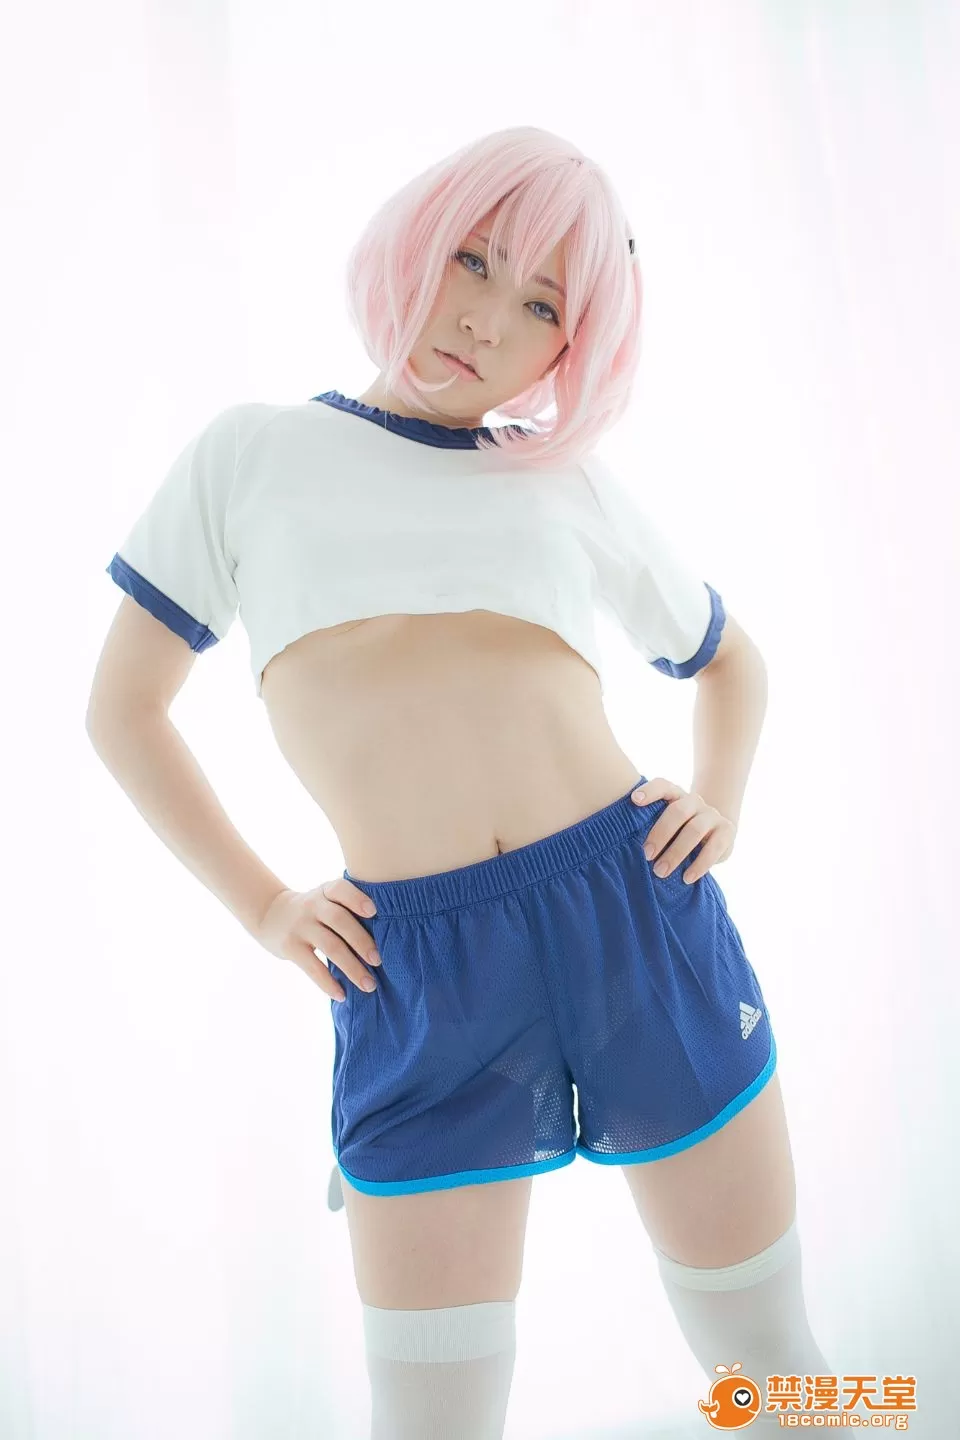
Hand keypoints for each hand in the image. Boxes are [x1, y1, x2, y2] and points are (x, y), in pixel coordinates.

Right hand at [255, 878, 380, 1000]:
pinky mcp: (290, 947)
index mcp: (326, 891)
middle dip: (362, 941)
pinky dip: (328, 983)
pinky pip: (312, 967)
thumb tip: (386, 937)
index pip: (341, 889)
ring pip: (330, 946)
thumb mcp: (324, 898)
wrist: (270, 915)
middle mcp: (312, 905)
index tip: (374, 912)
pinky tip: (342, 995)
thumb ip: (346, 909)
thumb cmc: (313, 910)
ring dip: (352, 968)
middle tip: (379, 961)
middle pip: (340, 920)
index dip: (357, 899)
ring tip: (369, 985)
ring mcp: (300, 926)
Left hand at [630, 777, 736, 884]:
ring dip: (676, 852)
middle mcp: (694, 801)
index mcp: (676, 795)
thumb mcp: (667, 824)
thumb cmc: (679, 831)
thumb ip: (651, 826)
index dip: (650, 791)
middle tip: (646, 855)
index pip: (663, 785)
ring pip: (695, 830)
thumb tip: (623, 846)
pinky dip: (699, 865)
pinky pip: (714, 847)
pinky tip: (687, 878)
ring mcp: (712, 815)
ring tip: (661, 872)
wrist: (716, 833)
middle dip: (660, 834)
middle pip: (678, 811)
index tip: (634, 800)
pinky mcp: (727, 831)